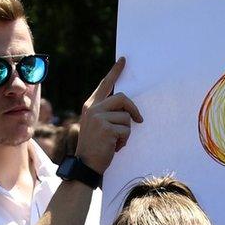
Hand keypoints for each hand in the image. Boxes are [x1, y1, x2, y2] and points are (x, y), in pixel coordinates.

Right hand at [76, 57, 142, 173]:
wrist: (85, 165)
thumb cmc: (96, 146)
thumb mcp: (97, 125)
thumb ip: (107, 113)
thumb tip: (127, 106)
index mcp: (91, 106)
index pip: (105, 84)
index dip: (115, 72)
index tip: (123, 60)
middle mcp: (93, 109)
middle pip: (123, 98)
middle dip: (133, 110)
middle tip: (139, 120)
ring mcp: (98, 117)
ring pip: (127, 117)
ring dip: (126, 132)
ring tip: (115, 141)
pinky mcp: (106, 128)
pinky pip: (127, 130)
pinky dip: (124, 141)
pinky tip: (114, 147)